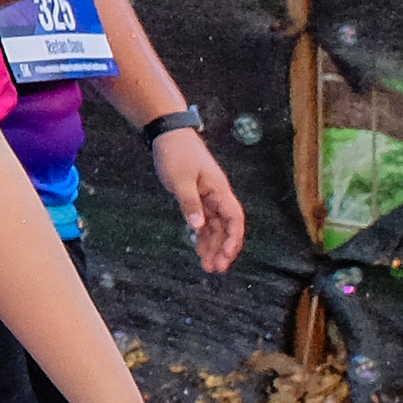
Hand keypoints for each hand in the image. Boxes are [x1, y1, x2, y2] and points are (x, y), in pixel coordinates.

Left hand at [154, 120, 247, 271]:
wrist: (168, 133)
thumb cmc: (176, 152)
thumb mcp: (180, 180)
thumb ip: (189, 203)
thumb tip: (198, 227)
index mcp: (219, 190)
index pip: (234, 219)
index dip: (233, 239)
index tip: (226, 256)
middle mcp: (218, 194)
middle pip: (227, 226)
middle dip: (223, 248)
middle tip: (215, 269)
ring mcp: (208, 196)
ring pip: (216, 226)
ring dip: (212, 245)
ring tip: (207, 266)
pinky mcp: (198, 196)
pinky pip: (205, 220)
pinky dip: (202, 235)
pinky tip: (199, 249)